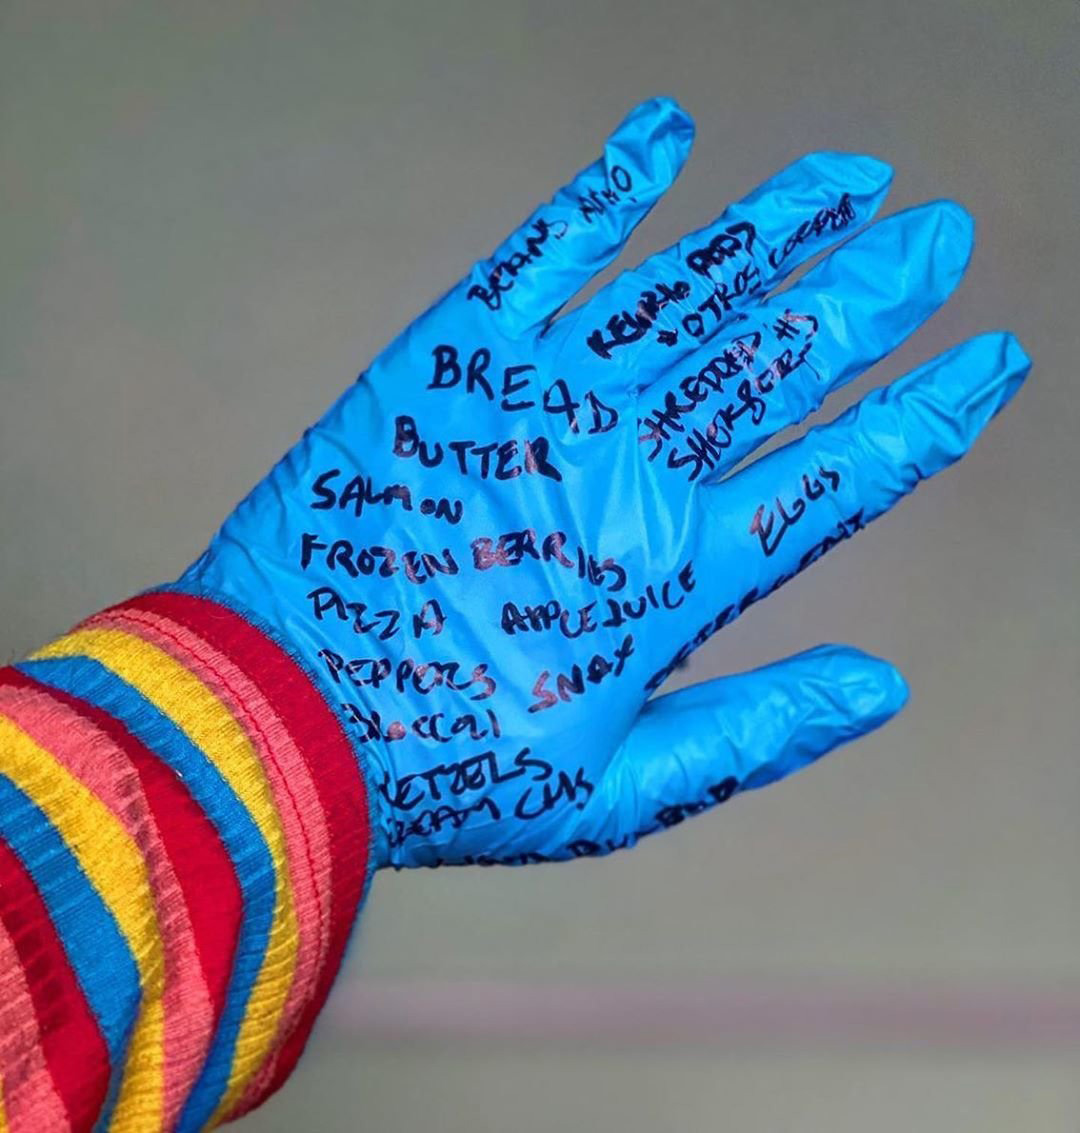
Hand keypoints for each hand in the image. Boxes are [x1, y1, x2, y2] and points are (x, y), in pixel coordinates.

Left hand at [179, 97, 1029, 868]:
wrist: (280, 718)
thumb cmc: (446, 767)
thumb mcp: (617, 789)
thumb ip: (754, 731)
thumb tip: (880, 686)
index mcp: (674, 573)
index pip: (834, 474)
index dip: (921, 417)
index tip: (985, 362)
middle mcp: (623, 468)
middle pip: (774, 360)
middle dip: (868, 297)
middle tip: (938, 235)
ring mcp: (538, 399)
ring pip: (685, 292)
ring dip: (772, 229)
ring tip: (848, 179)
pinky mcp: (449, 357)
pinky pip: (546, 251)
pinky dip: (610, 188)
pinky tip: (664, 134)